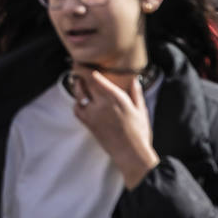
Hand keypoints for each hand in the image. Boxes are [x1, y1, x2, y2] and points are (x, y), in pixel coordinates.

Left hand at [70, 67, 159, 188]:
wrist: (130, 154)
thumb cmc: (139, 133)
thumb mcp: (141, 110)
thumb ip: (136, 93)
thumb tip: (134, 79)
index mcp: (117, 98)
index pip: (97, 78)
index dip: (88, 69)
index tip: (84, 64)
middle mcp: (103, 104)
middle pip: (85, 83)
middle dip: (79, 73)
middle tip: (76, 67)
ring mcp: (93, 114)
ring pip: (79, 94)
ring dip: (77, 86)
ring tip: (77, 81)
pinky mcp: (88, 124)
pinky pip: (77, 109)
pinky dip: (77, 103)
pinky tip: (81, 101)